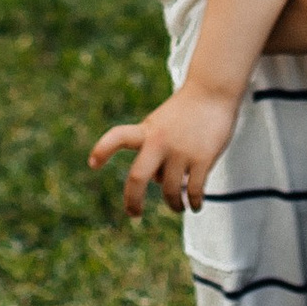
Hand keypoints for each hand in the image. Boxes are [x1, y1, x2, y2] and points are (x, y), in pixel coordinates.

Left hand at [88, 77, 241, 218]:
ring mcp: (181, 151)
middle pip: (138, 177)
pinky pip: (194, 190)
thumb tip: (160, 183)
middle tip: (133, 214)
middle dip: (133, 200)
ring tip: (178, 207)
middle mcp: (160, 141)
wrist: (213, 91)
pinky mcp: (203, 158)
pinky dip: (193, 203)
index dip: (103, 150)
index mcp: (147, 131)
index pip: (118, 137)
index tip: (92, 164)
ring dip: (174, 205)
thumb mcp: (161, 123)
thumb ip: (154, 150)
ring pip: (170, 191)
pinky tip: (194, 206)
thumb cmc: (185, 111)